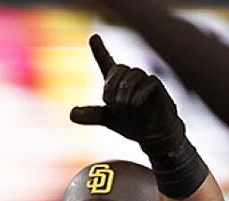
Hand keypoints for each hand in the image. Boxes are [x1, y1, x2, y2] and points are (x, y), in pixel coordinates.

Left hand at [70, 34, 185, 153]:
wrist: (153, 135)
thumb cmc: (132, 124)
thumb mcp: (108, 120)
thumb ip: (91, 115)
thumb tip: (71, 114)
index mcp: (116, 83)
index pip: (106, 61)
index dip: (99, 50)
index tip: (94, 37)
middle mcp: (130, 78)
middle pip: (118, 69)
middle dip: (111, 85)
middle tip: (110, 103)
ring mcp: (144, 80)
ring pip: (132, 75)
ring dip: (124, 91)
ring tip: (123, 106)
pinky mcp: (157, 86)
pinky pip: (148, 81)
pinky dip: (139, 93)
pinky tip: (135, 104)